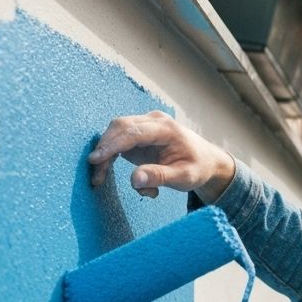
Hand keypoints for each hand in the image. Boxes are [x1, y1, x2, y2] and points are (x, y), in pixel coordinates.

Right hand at [88, 111, 235, 200]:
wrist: (206, 161)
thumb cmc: (198, 168)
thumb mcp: (184, 177)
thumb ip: (160, 177)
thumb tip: (134, 180)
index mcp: (167, 129)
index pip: (133, 132)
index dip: (112, 145)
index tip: (95, 160)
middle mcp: (154, 121)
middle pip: (120, 128)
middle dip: (104, 151)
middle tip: (96, 176)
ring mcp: (145, 125)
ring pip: (115, 133)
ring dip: (105, 154)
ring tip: (100, 178)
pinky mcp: (139, 134)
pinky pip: (118, 140)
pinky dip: (110, 156)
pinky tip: (108, 172)